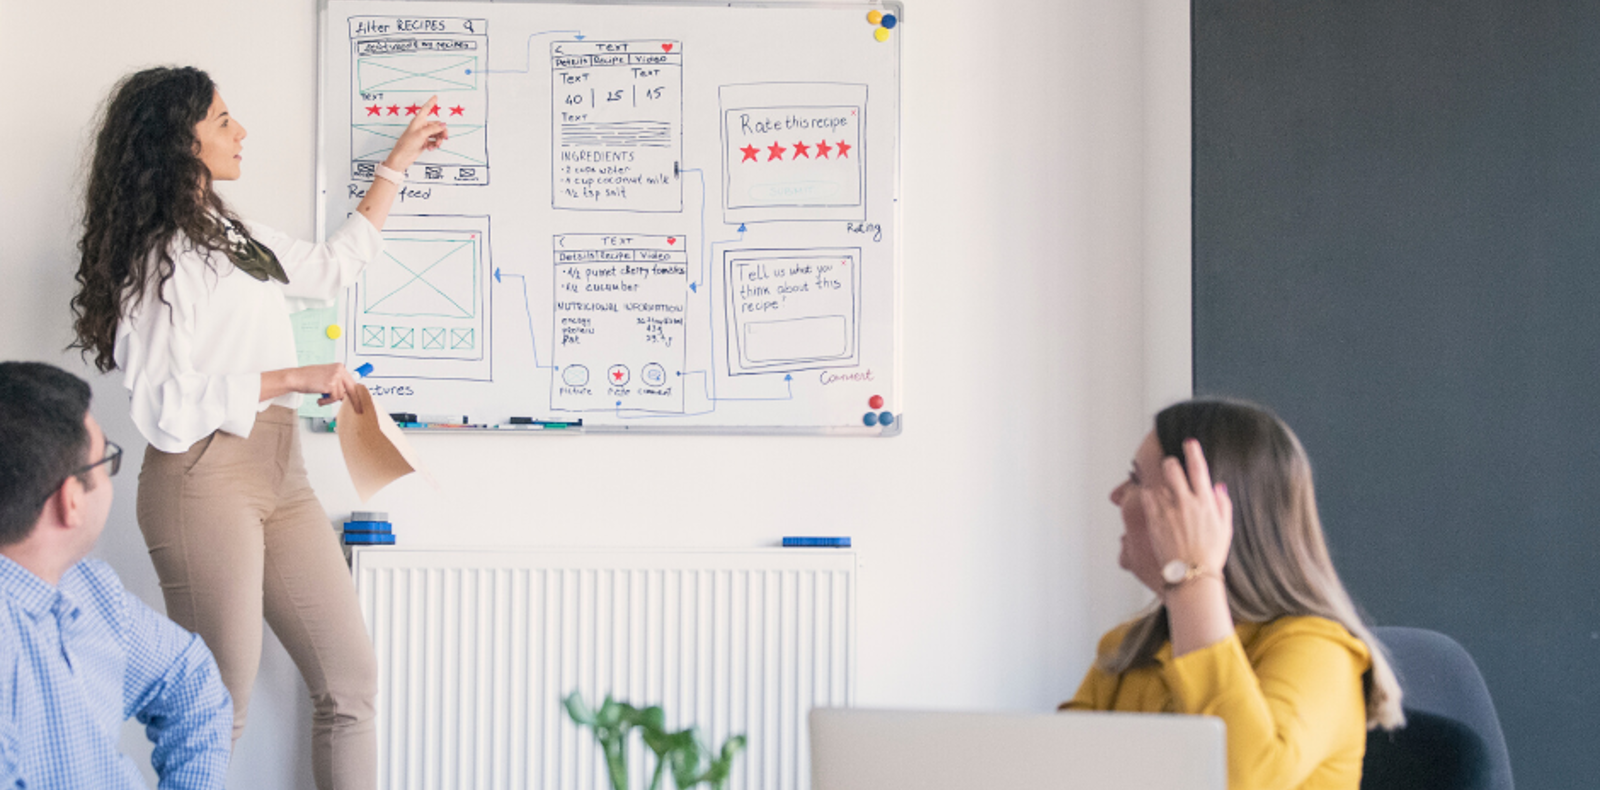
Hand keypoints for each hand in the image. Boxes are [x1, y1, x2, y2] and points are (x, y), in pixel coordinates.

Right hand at [291, 364, 363, 413]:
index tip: (360, 401)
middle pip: (352, 388)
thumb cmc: (308, 378)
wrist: (295, 378)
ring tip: (321, 398)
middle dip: (353, 400)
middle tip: (358, 409)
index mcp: (340, 367)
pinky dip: (326, 402)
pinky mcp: (330, 384)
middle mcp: (339, 370)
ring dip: (330, 400)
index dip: (355, 393)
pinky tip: (319, 400)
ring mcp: (335, 377)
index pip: (352, 382)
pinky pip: (334, 398)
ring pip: (341, 395)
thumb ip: (338, 383)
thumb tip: (347, 394)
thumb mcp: (326, 376)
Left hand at [382, 96, 448, 170]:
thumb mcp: (422, 134)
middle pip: (436, 125)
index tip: (435, 96)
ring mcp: (423, 135)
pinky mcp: (424, 142)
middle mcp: (421, 126)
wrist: (403, 157)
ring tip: (437, 145)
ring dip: (439, 139)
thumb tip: (443, 125)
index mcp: (418, 121)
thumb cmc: (407, 144)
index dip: (431, 102)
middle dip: (441, 131)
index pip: (426, 108)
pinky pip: (434, 141)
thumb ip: (434, 129)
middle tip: (444, 137)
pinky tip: (431, 148)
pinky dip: (434, 144)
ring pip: (436, 134)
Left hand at [1139, 438, 1232, 578]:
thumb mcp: (1225, 528)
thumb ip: (1222, 504)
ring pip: (1158, 482)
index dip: (1193, 451)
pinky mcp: (1154, 520)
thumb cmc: (1209, 555)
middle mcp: (1186, 502)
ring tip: (1161, 489)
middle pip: (1172, 468)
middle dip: (1169, 463)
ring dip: (1158, 481)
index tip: (1189, 442)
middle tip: (1169, 466)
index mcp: (1205, 502)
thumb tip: (1218, 487)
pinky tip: (1152, 500)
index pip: (1198, 468)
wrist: (1192, 575)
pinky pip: (1146, 498)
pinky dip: (1148, 495)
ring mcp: (1168, 510)